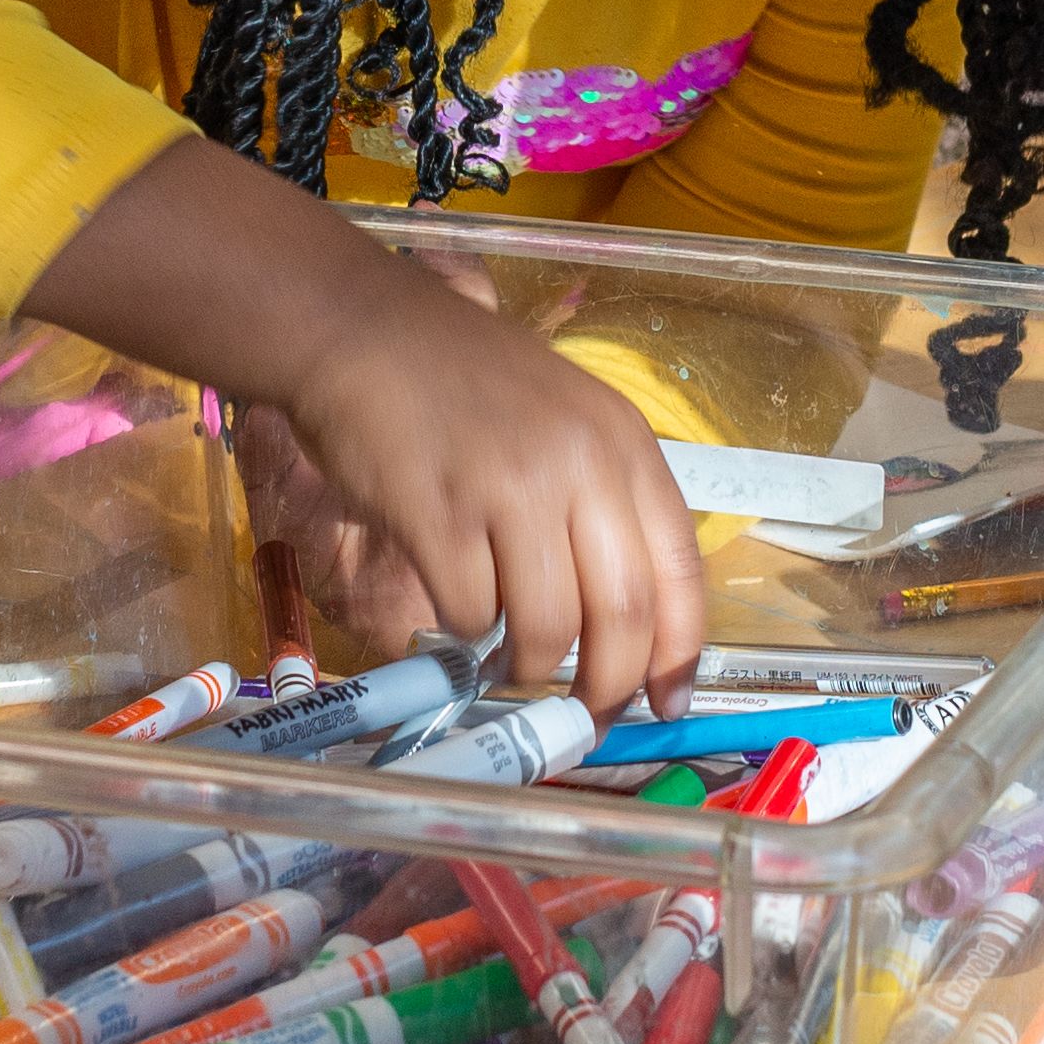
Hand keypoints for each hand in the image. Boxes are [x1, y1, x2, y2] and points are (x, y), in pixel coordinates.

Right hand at [26, 137, 706, 709]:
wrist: (363, 329)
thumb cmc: (465, 379)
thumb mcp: (566, 418)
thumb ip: (602, 501)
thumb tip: (627, 621)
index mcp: (622, 442)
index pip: (679, 567)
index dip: (678, 649)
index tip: (666, 702)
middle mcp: (579, 465)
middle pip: (622, 614)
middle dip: (607, 684)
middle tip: (587, 714)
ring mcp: (508, 490)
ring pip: (546, 627)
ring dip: (530, 664)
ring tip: (510, 659)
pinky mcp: (438, 515)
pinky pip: (469, 613)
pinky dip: (465, 630)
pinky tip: (453, 599)